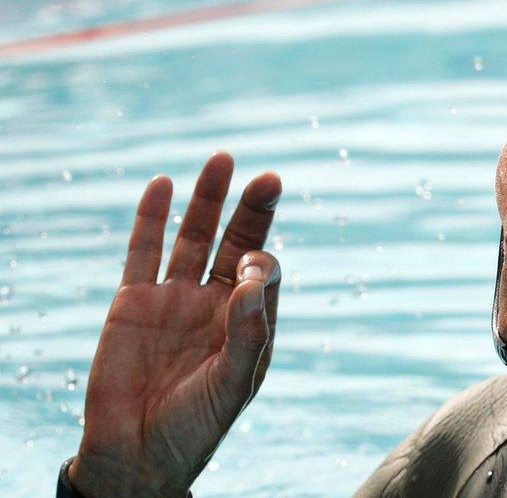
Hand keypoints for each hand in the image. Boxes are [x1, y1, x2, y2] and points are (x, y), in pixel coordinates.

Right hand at [68, 152, 281, 496]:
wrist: (136, 452)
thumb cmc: (196, 425)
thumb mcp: (232, 383)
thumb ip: (247, 333)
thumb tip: (251, 279)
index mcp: (246, 322)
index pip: (262, 272)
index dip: (260, 260)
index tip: (246, 272)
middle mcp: (214, 303)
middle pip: (235, 242)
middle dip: (251, 211)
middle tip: (266, 176)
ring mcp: (173, 298)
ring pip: (193, 238)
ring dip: (207, 200)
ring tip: (221, 159)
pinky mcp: (133, 300)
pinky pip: (143, 251)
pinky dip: (151, 218)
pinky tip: (163, 185)